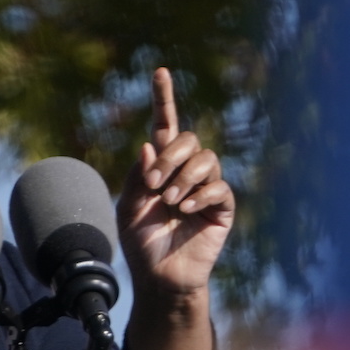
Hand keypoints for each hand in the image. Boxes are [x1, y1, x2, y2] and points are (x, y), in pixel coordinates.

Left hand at [120, 68, 233, 299]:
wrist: (160, 278)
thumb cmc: (142, 244)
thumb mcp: (128, 207)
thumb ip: (137, 175)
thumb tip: (150, 143)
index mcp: (161, 167)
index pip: (165, 125)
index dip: (163, 98)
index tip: (160, 71)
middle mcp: (186, 172)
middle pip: (188, 139)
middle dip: (169, 158)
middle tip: (154, 186)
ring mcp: (206, 188)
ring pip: (206, 159)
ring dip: (184, 178)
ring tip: (170, 203)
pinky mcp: (221, 208)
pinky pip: (217, 187)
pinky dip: (199, 195)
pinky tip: (184, 211)